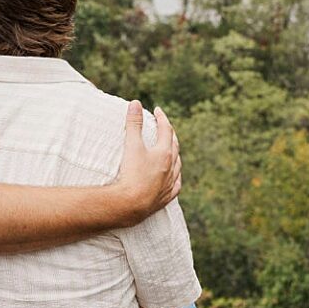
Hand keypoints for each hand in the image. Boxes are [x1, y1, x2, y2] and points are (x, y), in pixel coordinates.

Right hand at [111, 103, 181, 219]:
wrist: (130, 204)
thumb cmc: (131, 174)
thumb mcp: (131, 146)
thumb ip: (134, 124)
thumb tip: (135, 103)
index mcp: (165, 152)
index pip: (166, 129)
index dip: (161, 118)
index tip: (157, 110)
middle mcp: (171, 167)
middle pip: (175, 146)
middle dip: (169, 134)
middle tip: (164, 127)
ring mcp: (170, 183)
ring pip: (178, 165)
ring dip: (175, 154)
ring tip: (171, 150)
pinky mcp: (166, 197)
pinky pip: (176, 185)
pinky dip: (175, 177)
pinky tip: (174, 177)